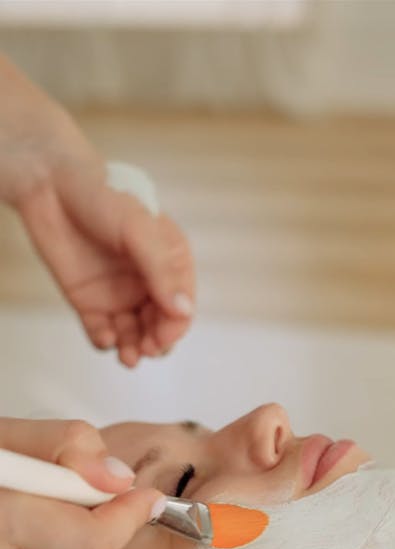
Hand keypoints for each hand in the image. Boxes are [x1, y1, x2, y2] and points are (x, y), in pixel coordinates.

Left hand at [0, 54, 194, 366]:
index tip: (161, 339)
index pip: (181, 306)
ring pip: (134, 335)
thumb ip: (161, 270)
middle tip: (143, 350)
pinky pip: (103, 331)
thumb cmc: (102, 198)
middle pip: (159, 326)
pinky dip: (106, 341)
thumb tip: (183, 310)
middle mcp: (147, 282)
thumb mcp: (138, 230)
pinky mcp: (90, 302)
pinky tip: (105, 339)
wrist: (51, 186)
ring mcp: (120, 293)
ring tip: (126, 357)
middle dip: (154, 343)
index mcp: (170, 262)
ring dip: (133, 349)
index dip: (174, 327)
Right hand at [0, 417, 165, 548]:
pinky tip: (34, 529)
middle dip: (107, 522)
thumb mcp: (1, 439)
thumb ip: (62, 444)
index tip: (143, 492)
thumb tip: (118, 478)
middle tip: (98, 489)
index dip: (126, 517)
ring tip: (50, 504)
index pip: (89, 542)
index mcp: (0, 524)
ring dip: (84, 541)